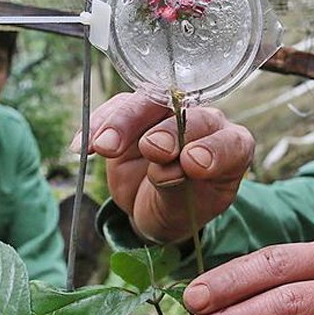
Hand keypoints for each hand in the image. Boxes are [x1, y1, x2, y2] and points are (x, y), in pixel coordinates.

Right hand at [73, 91, 253, 242]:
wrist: (155, 210)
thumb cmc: (179, 211)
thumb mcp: (183, 212)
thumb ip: (178, 189)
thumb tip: (164, 168)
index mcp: (231, 148)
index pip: (229, 142)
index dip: (214, 149)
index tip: (193, 163)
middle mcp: (204, 123)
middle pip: (187, 115)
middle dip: (168, 131)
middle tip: (153, 149)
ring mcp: (168, 115)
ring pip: (148, 102)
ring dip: (125, 122)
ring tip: (105, 147)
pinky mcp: (136, 115)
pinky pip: (117, 109)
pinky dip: (98, 125)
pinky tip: (82, 145)